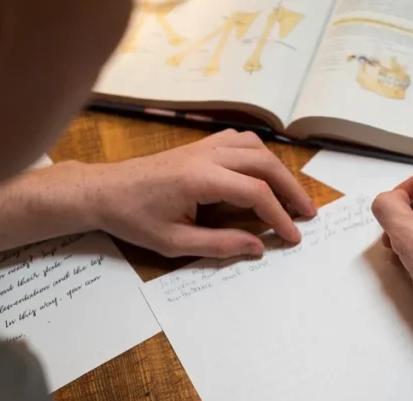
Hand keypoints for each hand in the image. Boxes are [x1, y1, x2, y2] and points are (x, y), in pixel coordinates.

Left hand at [83, 130, 316, 258]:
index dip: (280, 216)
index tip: (293, 236)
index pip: (255, 193)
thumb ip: (219, 245)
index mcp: (200, 180)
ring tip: (289, 195)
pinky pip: (239, 142)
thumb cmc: (133, 218)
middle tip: (308, 213)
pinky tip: (262, 174)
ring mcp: (202, 147)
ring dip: (277, 170)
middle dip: (291, 189)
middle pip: (264, 164)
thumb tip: (257, 247)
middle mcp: (206, 156)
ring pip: (255, 147)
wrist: (104, 191)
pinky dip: (258, 155)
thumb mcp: (175, 243)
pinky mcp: (198, 146)